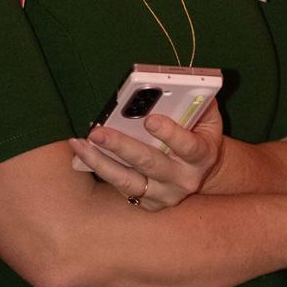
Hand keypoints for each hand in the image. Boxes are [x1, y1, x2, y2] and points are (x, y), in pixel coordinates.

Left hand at [67, 101, 224, 211]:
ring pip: (128, 181)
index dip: (170, 133)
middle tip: (97, 132)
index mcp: (202, 155)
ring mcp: (164, 194)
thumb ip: (196, 101)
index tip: (150, 119)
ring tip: (80, 144)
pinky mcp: (147, 203)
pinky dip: (99, 170)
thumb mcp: (207, 118)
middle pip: (149, 163)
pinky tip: (82, 155)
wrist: (201, 173)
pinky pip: (120, 187)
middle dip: (121, 146)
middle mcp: (183, 179)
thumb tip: (179, 84)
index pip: (188, 146)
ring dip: (100, 162)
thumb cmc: (199, 135)